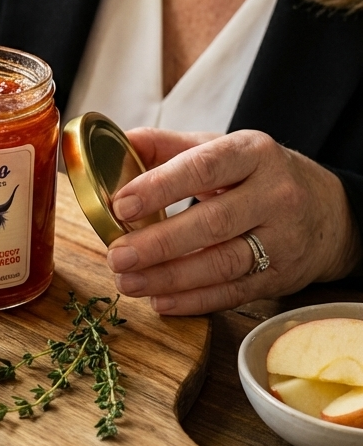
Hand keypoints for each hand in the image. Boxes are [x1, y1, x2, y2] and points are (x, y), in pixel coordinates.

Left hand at [104, 128, 360, 314]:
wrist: (328, 211)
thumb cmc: (257, 175)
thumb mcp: (221, 147)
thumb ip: (167, 146)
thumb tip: (117, 144)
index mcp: (253, 153)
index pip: (203, 167)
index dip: (160, 187)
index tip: (121, 204)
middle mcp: (274, 195)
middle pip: (212, 222)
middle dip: (158, 243)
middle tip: (117, 254)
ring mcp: (283, 239)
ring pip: (221, 263)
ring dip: (169, 277)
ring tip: (127, 281)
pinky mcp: (282, 276)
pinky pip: (233, 292)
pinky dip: (193, 300)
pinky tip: (160, 300)